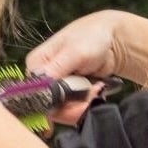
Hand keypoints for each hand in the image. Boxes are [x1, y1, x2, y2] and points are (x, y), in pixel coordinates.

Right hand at [27, 11, 127, 125]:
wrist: (114, 41)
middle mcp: (42, 78)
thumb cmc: (92, 38)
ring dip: (80, 105)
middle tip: (91, 95)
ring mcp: (56, 87)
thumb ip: (56, 69)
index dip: (51, 103)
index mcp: (35, 65)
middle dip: (71, 106)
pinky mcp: (68, 93)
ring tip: (96, 90)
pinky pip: (72, 108)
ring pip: (61, 110)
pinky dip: (85, 104)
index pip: (34, 93)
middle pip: (48, 105)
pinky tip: (95, 92)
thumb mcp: (74, 52)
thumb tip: (38, 88)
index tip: (73, 102)